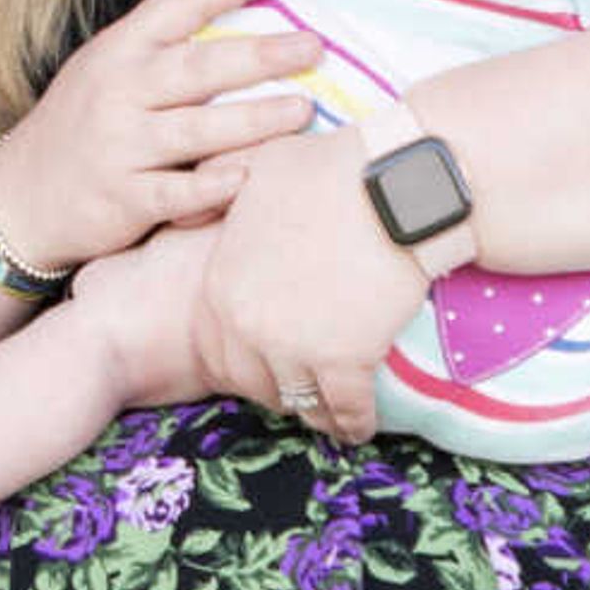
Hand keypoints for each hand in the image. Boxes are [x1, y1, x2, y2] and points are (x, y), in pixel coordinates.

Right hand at [0, 0, 315, 274]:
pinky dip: (213, 186)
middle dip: (261, 55)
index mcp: (120, 50)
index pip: (178, 4)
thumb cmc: (81, 127)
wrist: (19, 196)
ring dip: (254, 119)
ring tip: (302, 110)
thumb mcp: (107, 71)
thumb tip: (250, 25)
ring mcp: (119, 145)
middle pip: (199, 66)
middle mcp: (119, 90)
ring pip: (196, 128)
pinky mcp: (123, 198)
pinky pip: (176, 192)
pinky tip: (247, 178)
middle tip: (313, 48)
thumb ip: (163, 51)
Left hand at [183, 120, 415, 442]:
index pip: (216, 347)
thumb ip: (217, 184)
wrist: (395, 187)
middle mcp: (246, 323)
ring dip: (316, 413)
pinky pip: (345, 410)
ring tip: (331, 417)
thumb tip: (193, 212)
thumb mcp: (256, 163)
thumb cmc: (331, 168)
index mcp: (220, 283)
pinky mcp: (343, 362)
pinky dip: (356, 423)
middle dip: (276, 390)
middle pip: (253, 381)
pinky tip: (362, 425)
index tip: (265, 365)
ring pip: (298, 399)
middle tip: (300, 394)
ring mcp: (292, 346)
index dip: (242, 360)